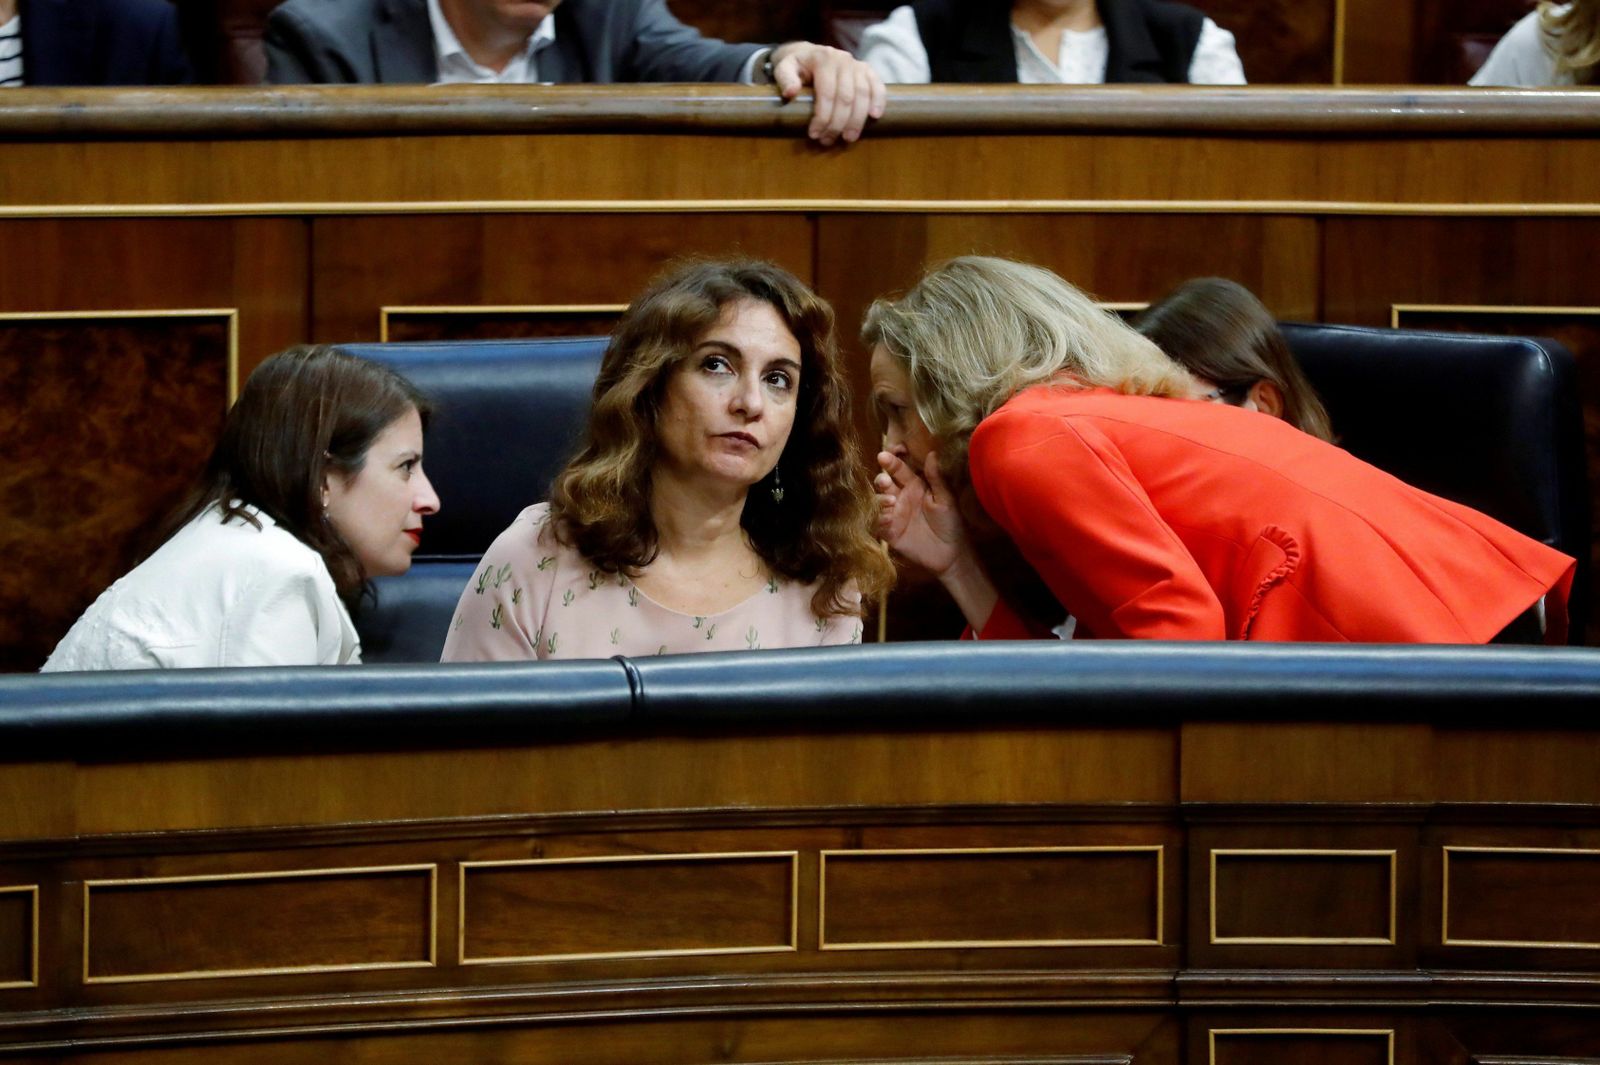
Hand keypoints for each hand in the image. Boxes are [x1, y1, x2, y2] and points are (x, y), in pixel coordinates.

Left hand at [770, 41, 886, 145]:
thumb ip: (785, 79)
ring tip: (848, 138)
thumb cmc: (796, 67)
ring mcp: (857, 64)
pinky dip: (879, 101)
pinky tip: (874, 117)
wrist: (809, 54)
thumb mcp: (784, 68)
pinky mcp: (867, 70)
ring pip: (863, 95)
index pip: (826, 92)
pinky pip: (877, 85)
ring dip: (856, 120)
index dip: (822, 117)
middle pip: (845, 97)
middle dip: (838, 123)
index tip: (815, 134)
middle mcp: (843, 59)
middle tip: (828, 140)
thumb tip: (790, 93)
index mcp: (823, 59)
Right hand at [874, 450, 967, 576]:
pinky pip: (879, 523)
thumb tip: (932, 453)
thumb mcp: (946, 499)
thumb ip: (936, 478)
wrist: (951, 552)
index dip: (891, 462)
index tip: (884, 455)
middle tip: (884, 480)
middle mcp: (900, 497)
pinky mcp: (889, 532)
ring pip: (879, 502)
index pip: (899, 470)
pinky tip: (887, 517)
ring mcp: (893, 514)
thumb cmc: (951, 522)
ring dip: (880, 499)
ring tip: (890, 500)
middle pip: (884, 484)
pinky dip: (880, 519)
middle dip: (881, 479)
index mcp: (914, 485)